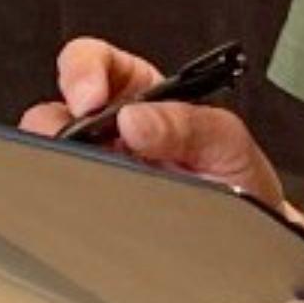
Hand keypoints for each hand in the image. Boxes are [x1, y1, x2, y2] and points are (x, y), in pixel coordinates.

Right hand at [18, 37, 287, 211]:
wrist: (252, 239)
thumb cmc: (239, 181)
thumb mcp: (227, 141)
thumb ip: (190, 124)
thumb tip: (136, 120)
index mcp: (141, 93)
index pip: (95, 62)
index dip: (84, 71)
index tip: (91, 98)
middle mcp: (110, 129)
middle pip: (54, 113)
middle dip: (57, 126)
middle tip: (81, 145)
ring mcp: (98, 170)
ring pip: (51, 159)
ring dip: (62, 165)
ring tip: (94, 179)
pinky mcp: (93, 206)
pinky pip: (67, 198)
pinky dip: (70, 199)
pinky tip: (94, 205)